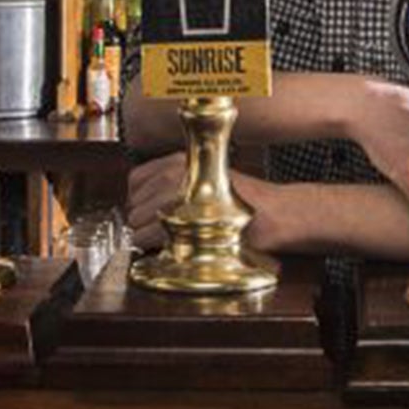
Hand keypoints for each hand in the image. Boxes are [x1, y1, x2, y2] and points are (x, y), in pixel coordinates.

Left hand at [125, 153, 283, 253]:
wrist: (274, 214)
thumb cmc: (243, 203)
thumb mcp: (208, 180)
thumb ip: (177, 186)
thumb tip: (145, 206)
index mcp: (178, 161)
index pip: (135, 180)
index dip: (140, 200)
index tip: (150, 213)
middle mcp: (172, 174)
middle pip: (134, 204)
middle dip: (143, 221)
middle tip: (162, 231)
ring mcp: (175, 195)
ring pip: (137, 222)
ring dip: (146, 236)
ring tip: (170, 239)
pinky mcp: (179, 219)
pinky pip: (147, 236)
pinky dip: (152, 247)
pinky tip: (172, 247)